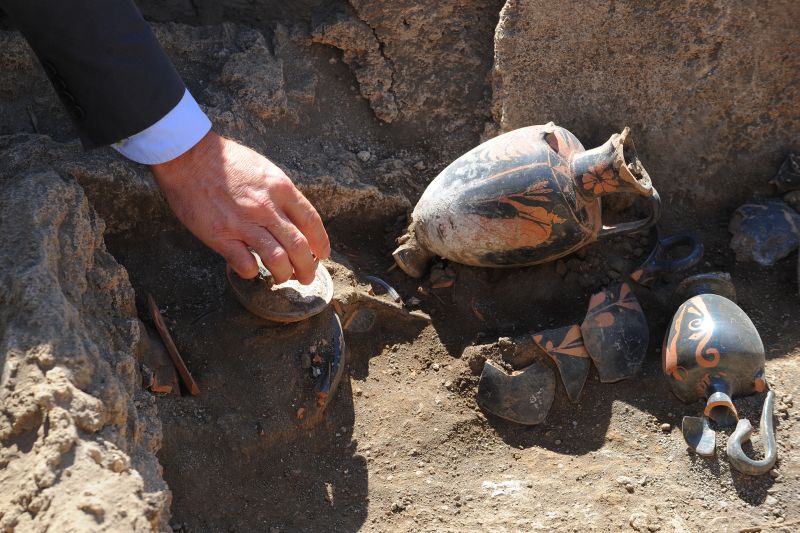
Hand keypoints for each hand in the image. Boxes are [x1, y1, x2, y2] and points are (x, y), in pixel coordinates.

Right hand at [150, 131, 329, 283]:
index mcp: (281, 189)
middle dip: (307, 268)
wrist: (187, 155)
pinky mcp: (220, 236)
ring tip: (282, 279)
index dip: (321, 243)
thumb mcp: (264, 169)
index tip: (322, 255)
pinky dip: (252, 273)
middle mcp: (267, 208)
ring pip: (277, 260)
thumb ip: (281, 194)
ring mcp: (244, 223)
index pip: (311, 222)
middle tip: (306, 277)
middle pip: (299, 247)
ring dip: (284, 275)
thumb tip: (294, 218)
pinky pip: (245, 265)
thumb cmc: (226, 161)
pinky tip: (251, 271)